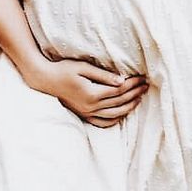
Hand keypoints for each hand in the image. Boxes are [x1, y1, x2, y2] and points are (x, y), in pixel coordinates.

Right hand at [25, 58, 148, 127]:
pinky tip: (123, 113)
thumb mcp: (83, 67)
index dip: (133, 84)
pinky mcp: (83, 115)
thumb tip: (122, 80)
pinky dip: (115, 119)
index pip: (119, 90)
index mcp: (91, 93)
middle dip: (135, 94)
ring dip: (129, 107)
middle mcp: (90, 106)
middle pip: (119, 102)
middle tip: (146, 86)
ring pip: (114, 114)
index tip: (142, 78)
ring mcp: (86, 113)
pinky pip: (103, 122)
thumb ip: (103, 75)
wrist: (45, 80)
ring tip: (139, 98)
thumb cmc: (63, 70)